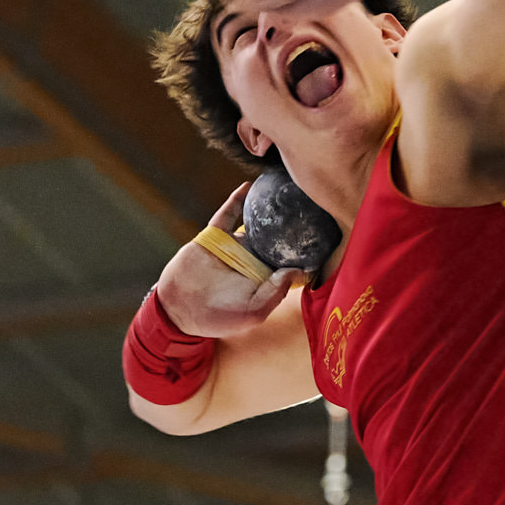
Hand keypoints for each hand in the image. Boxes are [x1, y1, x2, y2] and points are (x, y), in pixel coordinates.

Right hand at [156, 182, 306, 337]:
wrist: (179, 310)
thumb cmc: (219, 319)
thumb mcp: (253, 313)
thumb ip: (275, 293)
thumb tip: (299, 271)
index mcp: (265, 278)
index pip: (289, 260)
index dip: (305, 249)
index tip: (325, 234)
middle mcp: (252, 259)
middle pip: (277, 236)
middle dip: (293, 222)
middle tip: (311, 201)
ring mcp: (234, 246)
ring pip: (255, 221)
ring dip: (267, 206)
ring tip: (285, 187)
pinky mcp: (215, 236)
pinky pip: (228, 214)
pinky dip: (237, 200)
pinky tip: (249, 185)